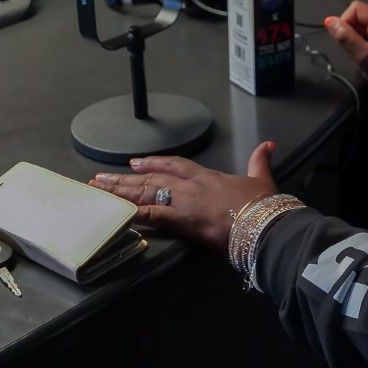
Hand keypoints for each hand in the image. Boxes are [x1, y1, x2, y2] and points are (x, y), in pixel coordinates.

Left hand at [88, 142, 278, 253]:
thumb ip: (260, 161)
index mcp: (208, 177)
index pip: (175, 165)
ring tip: (99, 189)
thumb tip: (268, 144)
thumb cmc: (263, 205)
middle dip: (125, 178)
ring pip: (145, 193)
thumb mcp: (262, 179)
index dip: (154, 163)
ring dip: (120, 192)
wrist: (265, 223)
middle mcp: (191, 186)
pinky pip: (151, 215)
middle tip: (102, 177)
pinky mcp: (182, 220)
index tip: (136, 162)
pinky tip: (117, 213)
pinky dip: (133, 214)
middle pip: (151, 178)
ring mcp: (184, 202)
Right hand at [324, 0, 367, 85]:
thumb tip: (329, 21)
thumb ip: (346, 38)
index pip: (357, 8)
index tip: (344, 39)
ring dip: (357, 38)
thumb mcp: (364, 56)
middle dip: (351, 31)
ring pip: (363, 26)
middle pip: (360, 15)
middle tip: (354, 50)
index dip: (346, 20)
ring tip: (361, 53)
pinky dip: (363, 42)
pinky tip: (367, 55)